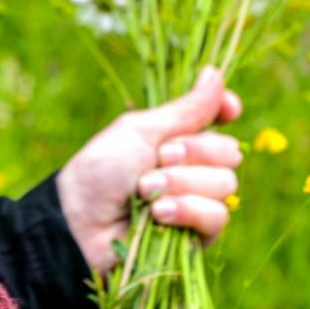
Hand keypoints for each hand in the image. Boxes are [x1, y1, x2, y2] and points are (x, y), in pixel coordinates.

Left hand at [55, 66, 242, 276]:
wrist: (80, 221)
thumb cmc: (102, 170)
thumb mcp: (141, 131)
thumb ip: (186, 110)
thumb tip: (216, 72)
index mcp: (178, 137)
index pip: (220, 119)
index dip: (227, 111)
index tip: (229, 109)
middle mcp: (193, 168)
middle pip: (228, 152)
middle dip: (193, 153)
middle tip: (157, 158)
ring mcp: (196, 202)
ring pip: (224, 185)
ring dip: (181, 184)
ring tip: (144, 191)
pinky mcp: (196, 236)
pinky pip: (217, 217)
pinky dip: (187, 211)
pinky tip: (158, 215)